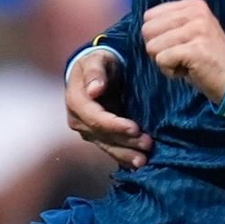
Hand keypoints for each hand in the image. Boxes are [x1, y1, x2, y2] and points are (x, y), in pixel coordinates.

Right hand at [65, 49, 152, 168]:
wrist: (96, 71)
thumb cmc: (98, 62)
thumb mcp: (96, 60)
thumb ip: (95, 73)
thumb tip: (94, 90)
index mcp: (76, 101)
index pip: (95, 118)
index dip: (114, 125)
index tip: (135, 128)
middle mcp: (79, 120)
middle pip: (103, 135)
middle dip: (126, 142)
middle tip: (148, 144)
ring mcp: (87, 130)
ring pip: (107, 146)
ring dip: (126, 154)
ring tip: (144, 160)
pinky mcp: (98, 136)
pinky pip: (111, 148)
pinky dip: (124, 157)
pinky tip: (137, 164)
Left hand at [141, 0, 224, 104]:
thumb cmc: (205, 57)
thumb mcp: (190, 30)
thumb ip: (169, 23)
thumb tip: (144, 26)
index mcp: (193, 5)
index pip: (149, 16)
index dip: (157, 36)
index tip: (177, 44)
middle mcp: (196, 13)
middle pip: (147, 30)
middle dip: (157, 49)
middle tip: (179, 55)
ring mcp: (197, 30)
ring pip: (152, 47)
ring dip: (165, 62)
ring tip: (185, 63)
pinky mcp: (196, 49)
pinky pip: (162, 60)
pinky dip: (169, 71)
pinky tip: (187, 70)